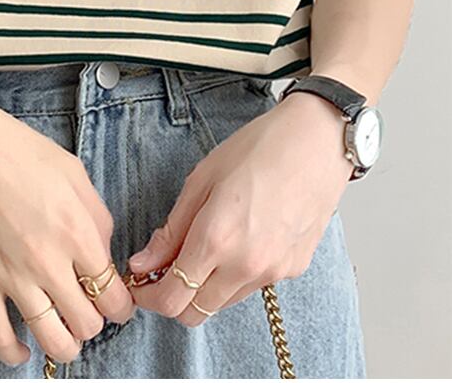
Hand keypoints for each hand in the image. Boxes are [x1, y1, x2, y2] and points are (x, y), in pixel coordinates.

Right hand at [0, 77, 134, 367]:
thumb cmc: (16, 149)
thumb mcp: (74, 172)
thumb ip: (96, 215)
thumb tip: (102, 252)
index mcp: (78, 232)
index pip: (113, 295)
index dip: (120, 307)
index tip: (116, 305)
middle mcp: (49, 262)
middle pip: (87, 324)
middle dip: (93, 322)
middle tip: (86, 310)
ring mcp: (12, 277)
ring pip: (51, 340)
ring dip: (64, 346)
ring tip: (65, 336)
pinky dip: (14, 355)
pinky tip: (22, 351)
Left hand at [125, 91, 352, 324]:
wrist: (316, 142)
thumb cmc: (259, 148)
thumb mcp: (202, 179)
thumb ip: (172, 229)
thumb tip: (143, 262)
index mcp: (217, 239)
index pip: (172, 299)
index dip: (147, 297)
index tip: (138, 283)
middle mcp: (246, 266)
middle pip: (195, 314)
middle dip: (171, 299)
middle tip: (161, 271)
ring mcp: (272, 272)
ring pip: (223, 303)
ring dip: (202, 289)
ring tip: (198, 250)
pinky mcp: (292, 269)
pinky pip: (251, 287)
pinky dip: (232, 276)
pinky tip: (234, 241)